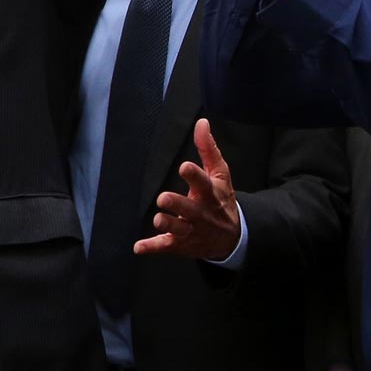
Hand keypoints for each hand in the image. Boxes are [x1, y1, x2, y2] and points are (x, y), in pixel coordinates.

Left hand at [134, 118, 241, 258]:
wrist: (232, 238)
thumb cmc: (221, 200)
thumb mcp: (221, 175)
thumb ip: (208, 149)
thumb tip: (201, 123)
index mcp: (211, 194)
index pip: (204, 184)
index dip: (194, 176)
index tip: (184, 167)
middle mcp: (202, 214)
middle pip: (190, 210)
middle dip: (178, 204)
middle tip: (164, 198)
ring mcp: (191, 231)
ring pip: (179, 230)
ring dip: (167, 225)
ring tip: (158, 219)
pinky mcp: (181, 244)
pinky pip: (166, 246)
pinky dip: (152, 247)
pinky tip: (138, 247)